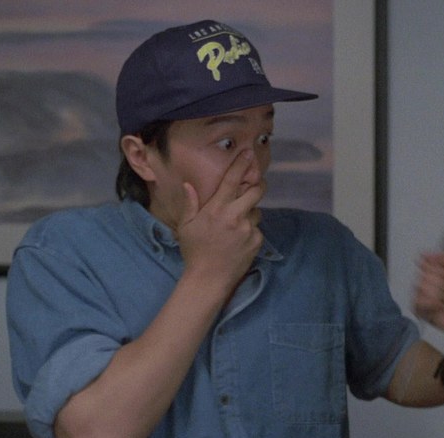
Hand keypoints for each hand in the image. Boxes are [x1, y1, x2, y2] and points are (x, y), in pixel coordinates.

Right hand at [175, 150, 265, 288]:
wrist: (209, 279)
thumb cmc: (194, 251)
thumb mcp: (185, 226)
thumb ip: (189, 204)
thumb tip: (189, 184)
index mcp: (216, 209)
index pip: (232, 181)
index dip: (241, 165)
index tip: (248, 153)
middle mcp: (235, 216)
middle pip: (256, 191)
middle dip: (257, 185)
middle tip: (254, 184)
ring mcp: (248, 229)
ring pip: (256, 211)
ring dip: (249, 212)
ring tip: (235, 225)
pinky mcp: (257, 241)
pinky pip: (257, 228)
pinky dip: (250, 230)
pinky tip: (238, 239)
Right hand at [413, 252, 443, 349]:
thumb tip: (427, 253)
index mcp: (435, 273)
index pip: (424, 263)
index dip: (435, 268)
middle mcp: (427, 283)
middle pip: (422, 274)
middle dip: (438, 282)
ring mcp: (421, 295)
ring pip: (420, 287)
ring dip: (436, 293)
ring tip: (443, 299)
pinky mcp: (418, 308)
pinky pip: (418, 300)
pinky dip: (430, 303)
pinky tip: (438, 307)